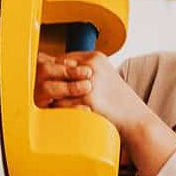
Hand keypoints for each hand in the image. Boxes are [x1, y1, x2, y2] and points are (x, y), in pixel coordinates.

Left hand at [35, 51, 149, 133]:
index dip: (54, 70)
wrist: (134, 117)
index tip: (47, 79)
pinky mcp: (87, 99)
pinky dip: (57, 109)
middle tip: (41, 89)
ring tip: (48, 102)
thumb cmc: (118, 100)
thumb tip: (60, 70)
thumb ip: (85, 71)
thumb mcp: (105, 76)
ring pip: (57, 87)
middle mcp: (92, 66)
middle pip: (58, 70)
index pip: (64, 59)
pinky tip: (57, 113)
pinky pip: (62, 103)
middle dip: (50, 81)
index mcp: (96, 58)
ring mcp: (89, 82)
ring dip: (52, 96)